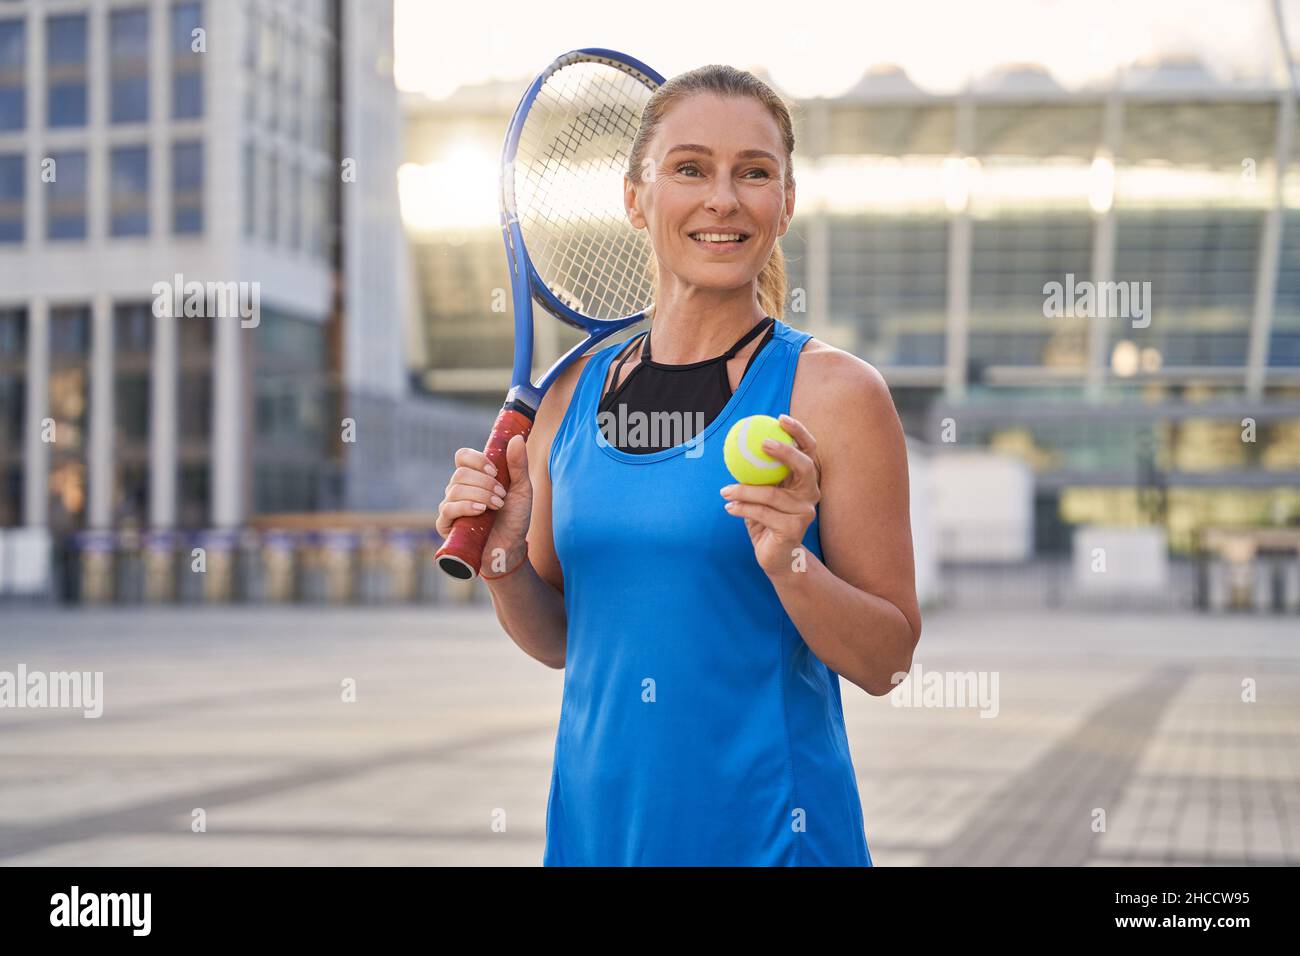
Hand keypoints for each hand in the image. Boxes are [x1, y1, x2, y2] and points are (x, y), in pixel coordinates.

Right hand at [436, 434, 532, 566]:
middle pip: (461, 473)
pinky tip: (480, 511)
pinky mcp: (445, 525)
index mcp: (474, 477)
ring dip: (480, 495)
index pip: (462, 456)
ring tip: (497, 506)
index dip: (477, 460)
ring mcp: (450, 506)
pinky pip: (447, 509)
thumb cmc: (515, 519)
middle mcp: (458, 488)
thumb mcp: (522, 489)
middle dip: (485, 483)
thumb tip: (516, 438)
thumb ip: (518, 465)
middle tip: (502, 496)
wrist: (511, 548)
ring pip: (455, 489)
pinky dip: (465, 507)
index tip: (495, 471)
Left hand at [720, 413, 820, 578]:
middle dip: (786, 451)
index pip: (809, 450)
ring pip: (772, 494)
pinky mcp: (795, 529)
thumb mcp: (761, 493)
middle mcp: (811, 494)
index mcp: (805, 480)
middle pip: (805, 466)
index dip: (799, 432)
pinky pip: (762, 513)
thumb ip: (757, 472)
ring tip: (725, 491)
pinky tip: (729, 508)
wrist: (776, 557)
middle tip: (763, 443)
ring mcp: (805, 512)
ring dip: (743, 491)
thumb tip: (736, 442)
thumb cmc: (766, 520)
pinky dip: (742, 509)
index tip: (780, 418)